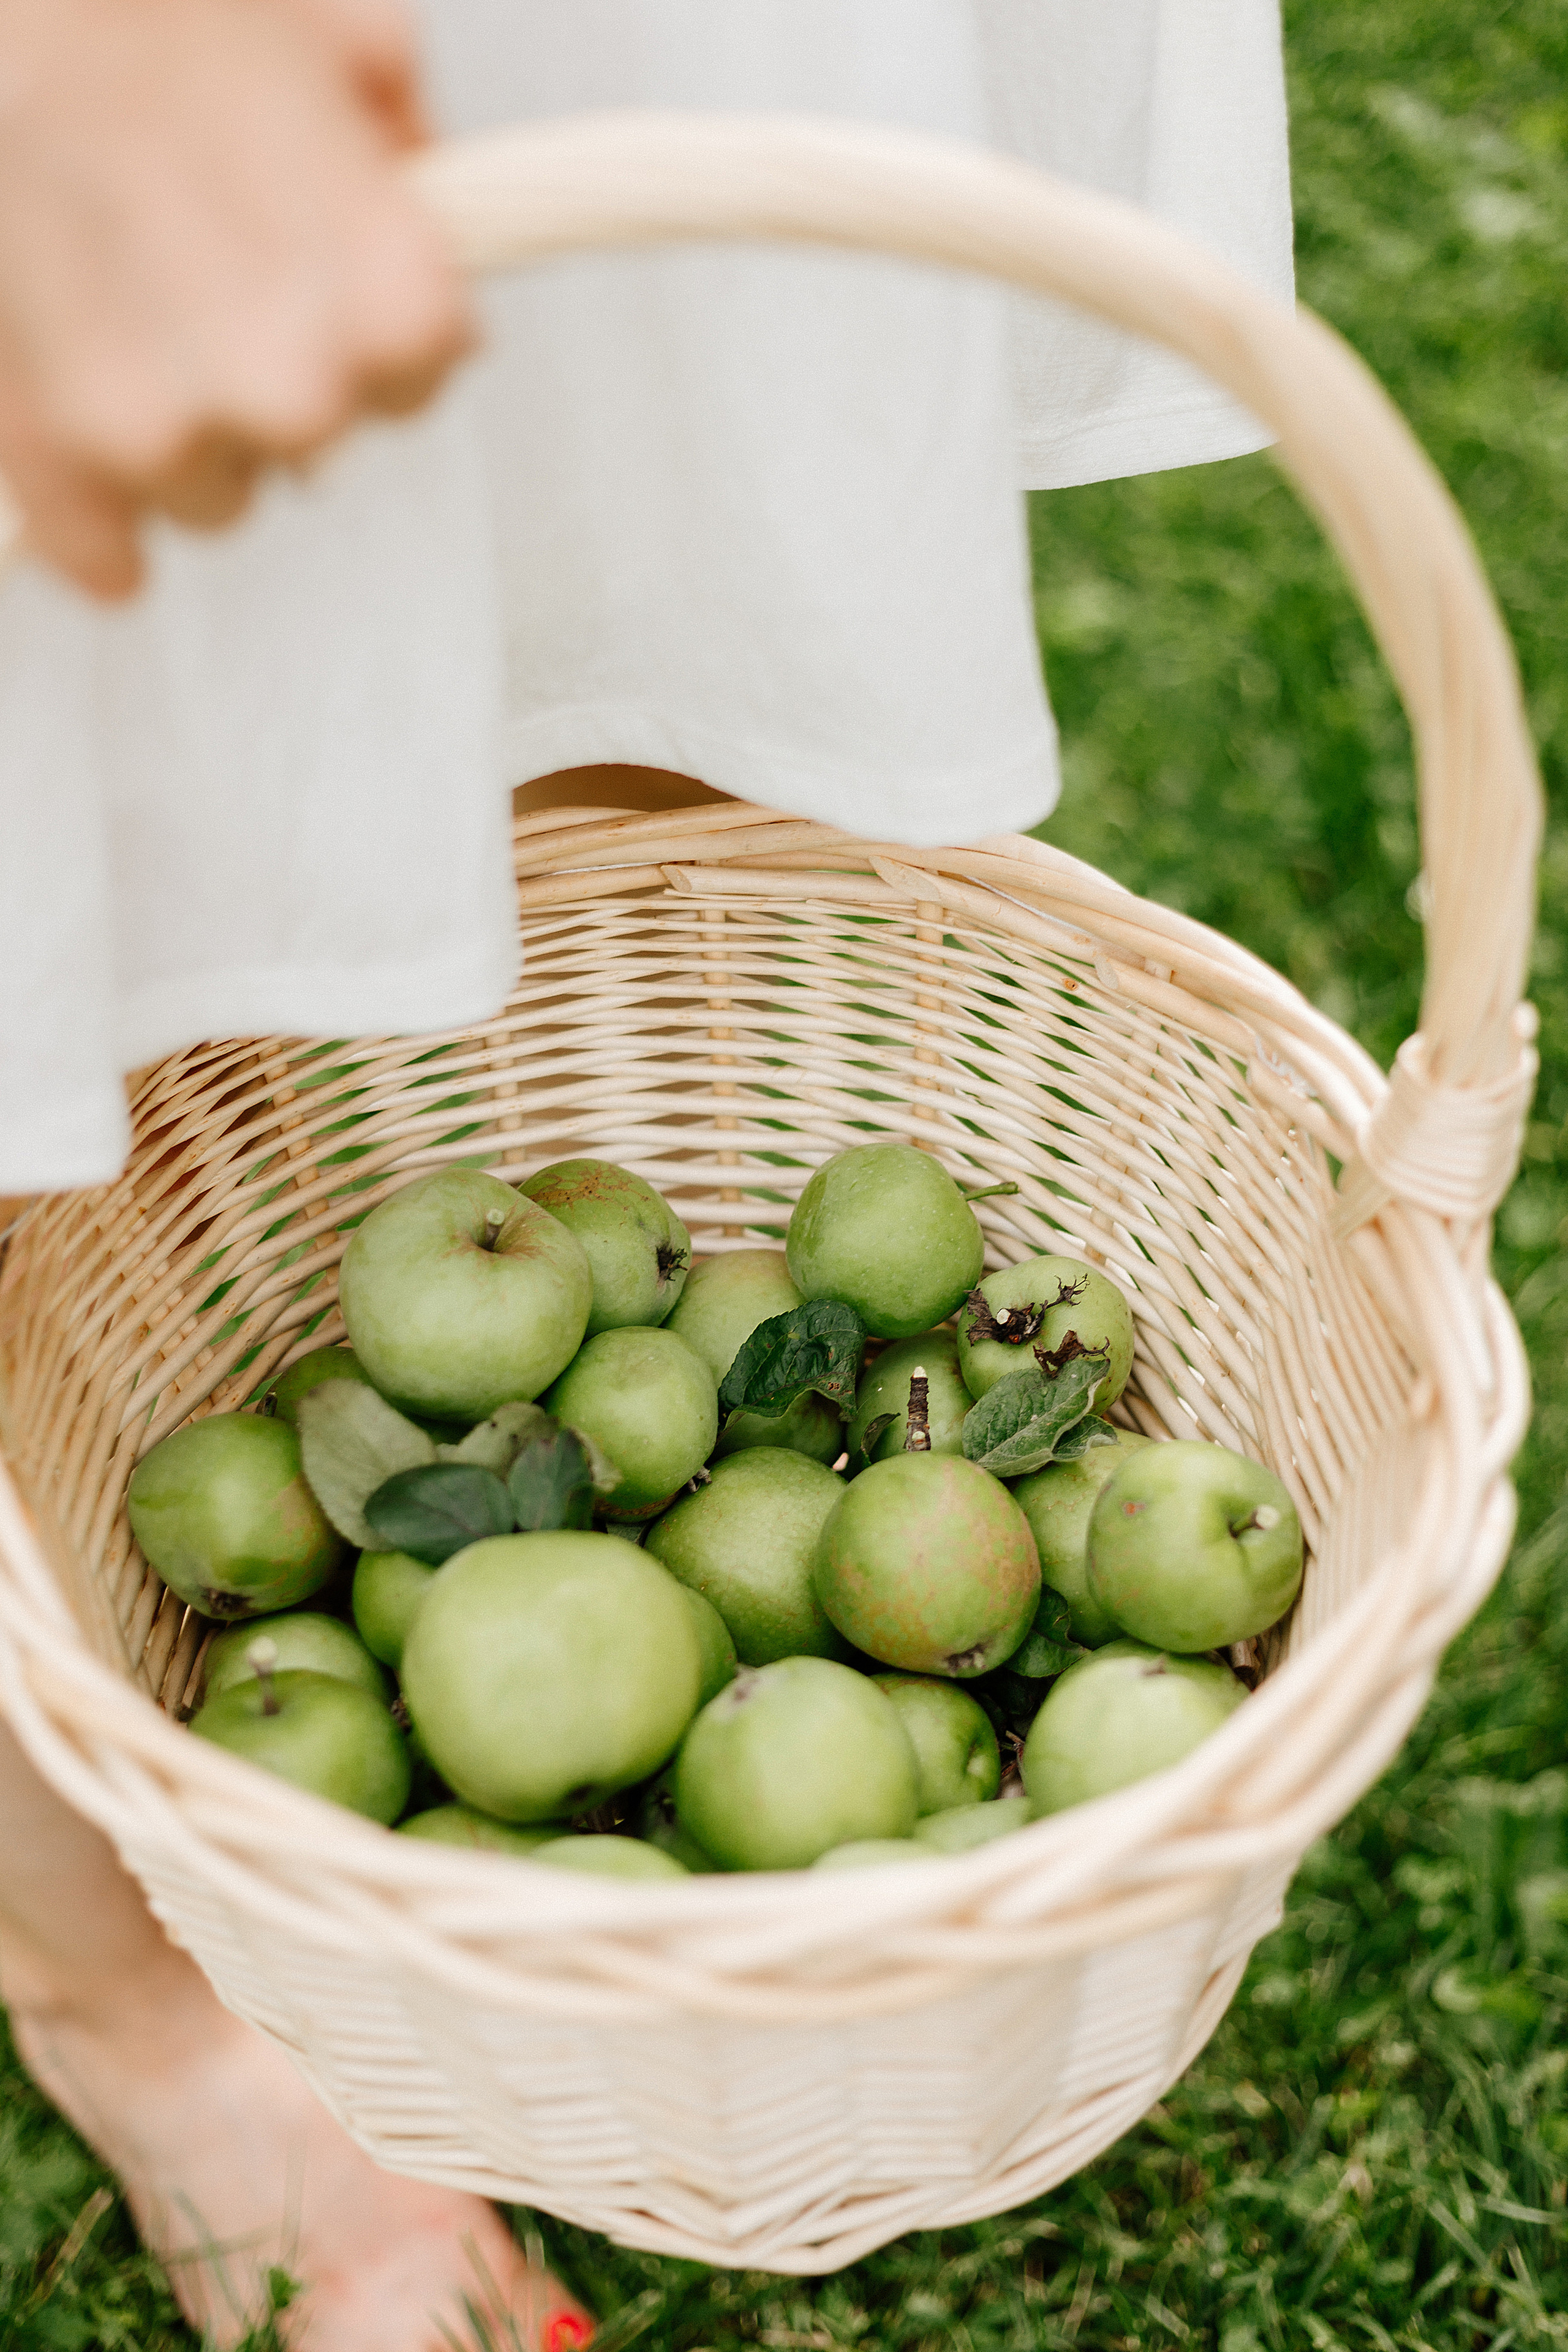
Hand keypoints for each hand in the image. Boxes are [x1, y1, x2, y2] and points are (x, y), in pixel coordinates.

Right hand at [0, 0, 473, 596]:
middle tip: (199, 286)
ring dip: (179, 433)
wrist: (0, 24)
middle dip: (267, 376)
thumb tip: (415, 176)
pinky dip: (93, 524)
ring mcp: (170, 438)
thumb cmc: (142, 13)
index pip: (422, 372)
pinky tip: (83, 456)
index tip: (321, 284)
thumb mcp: (320, 30)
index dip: (371, 325)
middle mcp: (295, 390)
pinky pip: (105, 556)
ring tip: (123, 323)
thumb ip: (391, 126)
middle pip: (313, 443)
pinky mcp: (63, 472)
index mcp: (390, 298)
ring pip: (212, 496)